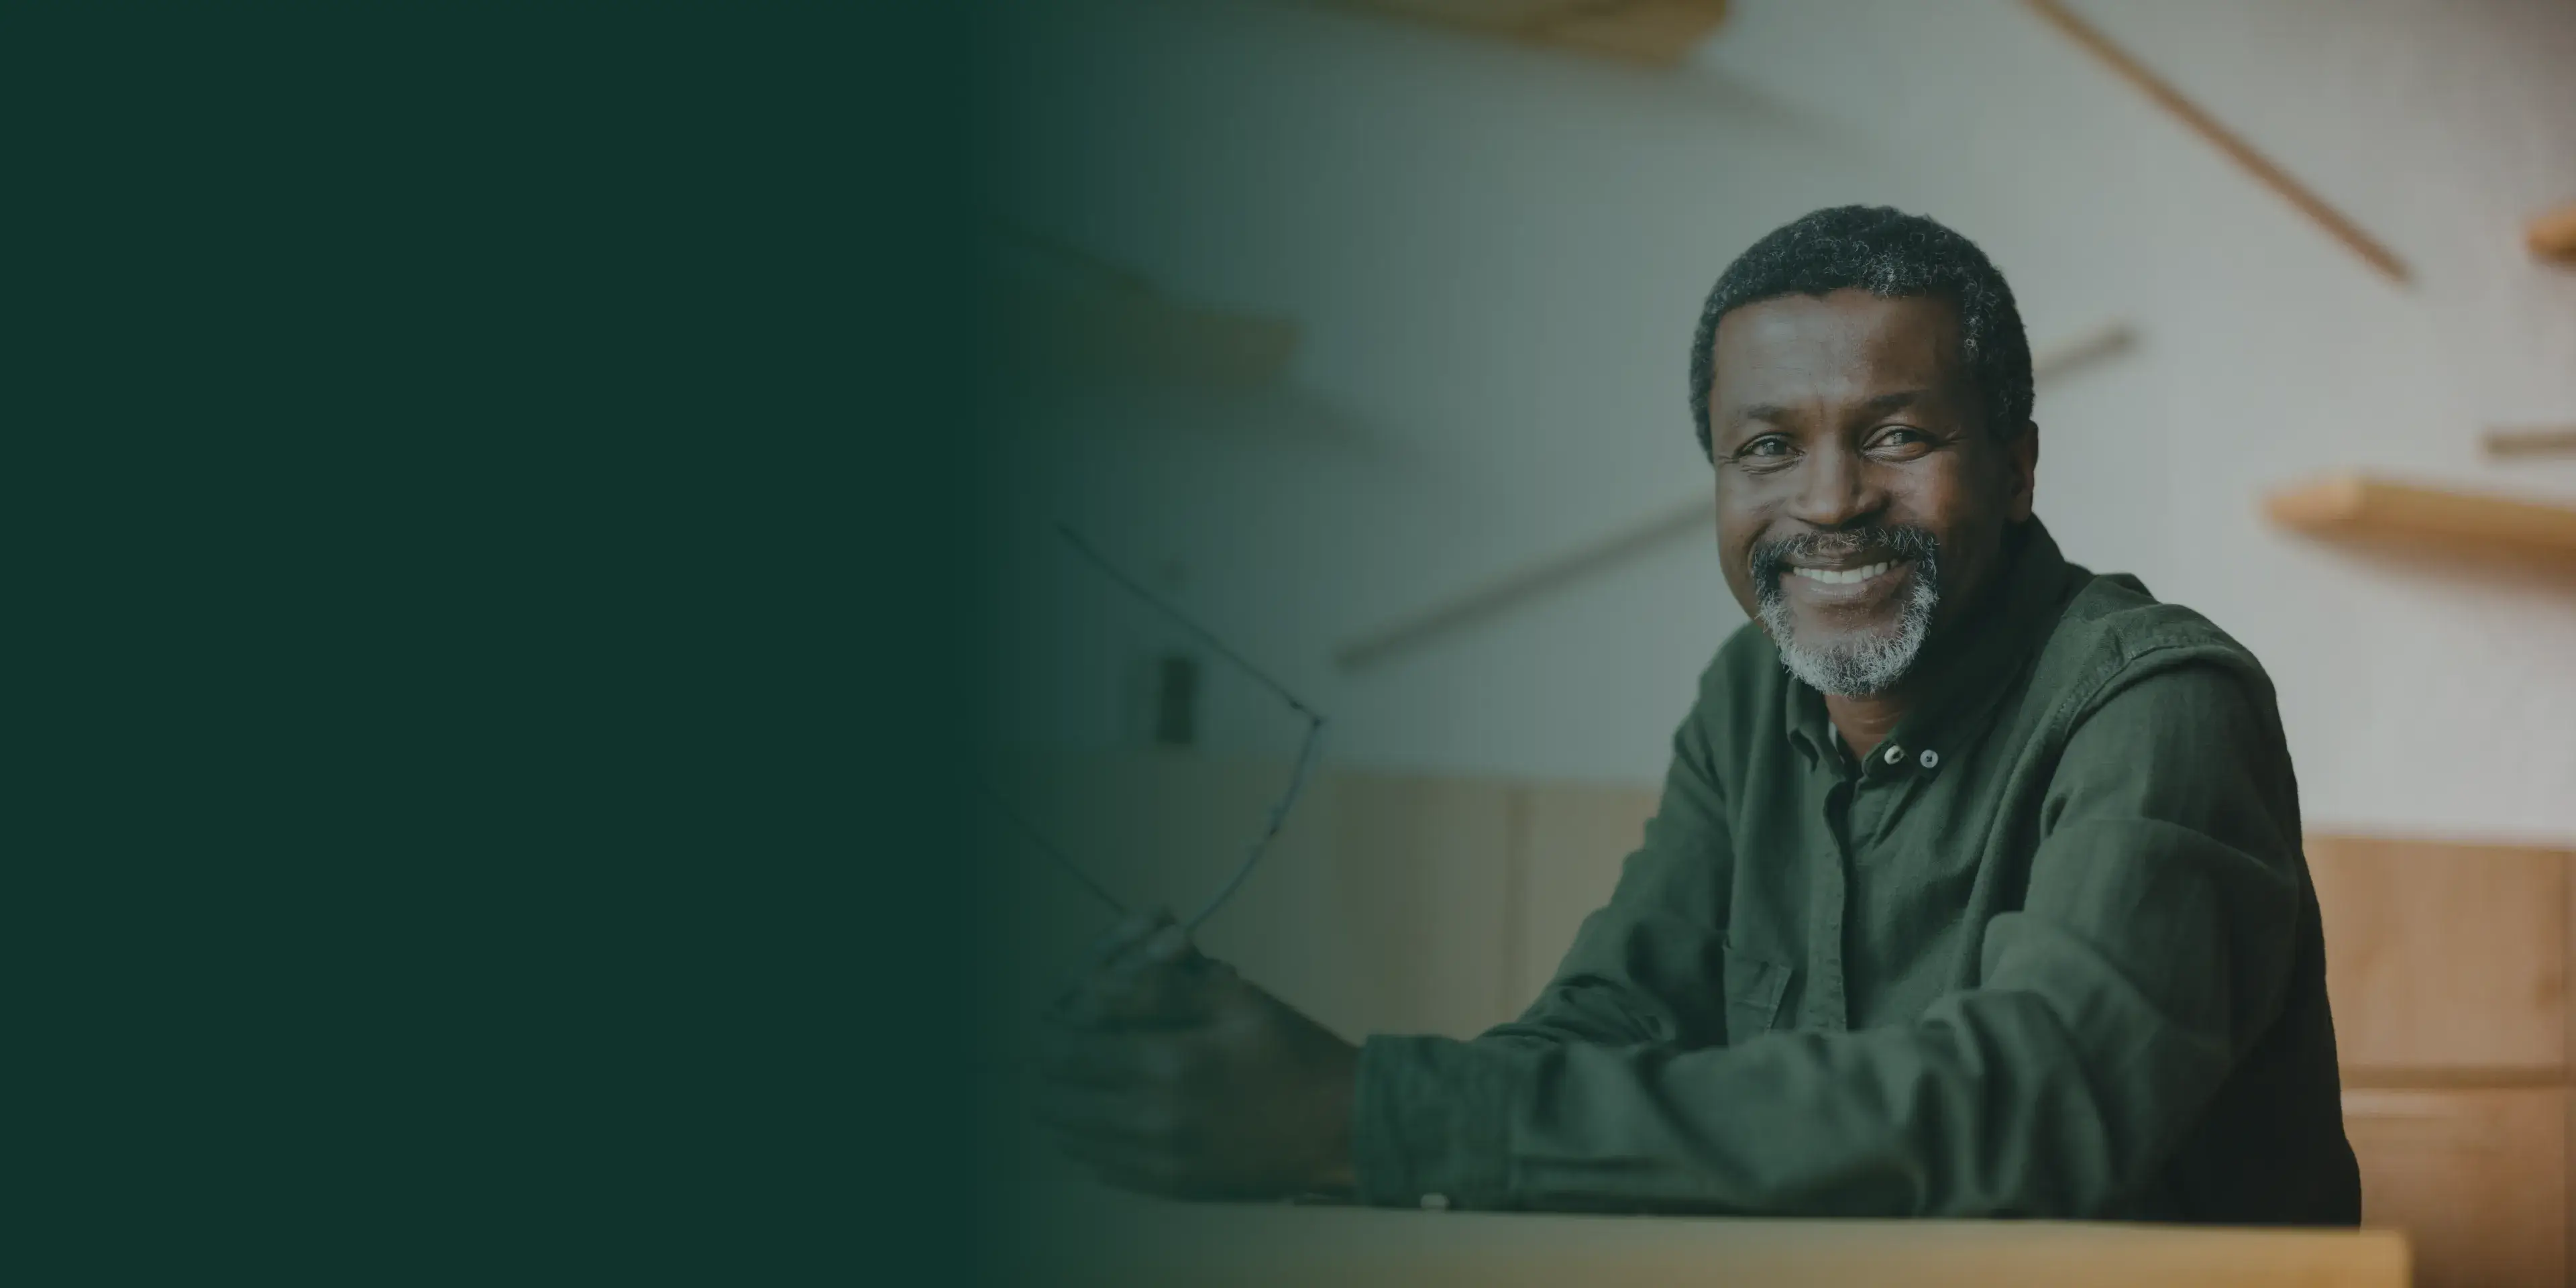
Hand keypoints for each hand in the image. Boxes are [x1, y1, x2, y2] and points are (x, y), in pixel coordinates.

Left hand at [1036, 912, 1359, 1198]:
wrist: (1340, 1126)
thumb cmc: (1287, 1048)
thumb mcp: (1231, 996)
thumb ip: (1155, 987)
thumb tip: (1089, 985)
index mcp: (1166, 1063)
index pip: (1063, 1047)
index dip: (1051, 1024)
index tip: (1061, 1009)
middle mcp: (1150, 1121)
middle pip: (1052, 1097)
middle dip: (1050, 1064)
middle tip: (1068, 1040)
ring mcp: (1156, 1162)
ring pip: (1068, 1136)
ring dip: (1065, 1102)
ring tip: (1085, 1075)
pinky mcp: (1168, 1187)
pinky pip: (1099, 1166)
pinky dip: (1090, 1138)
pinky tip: (1111, 1112)